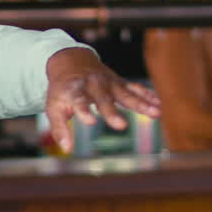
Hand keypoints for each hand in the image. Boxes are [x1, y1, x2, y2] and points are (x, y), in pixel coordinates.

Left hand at [44, 47, 160, 153]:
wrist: (71, 62)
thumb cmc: (62, 90)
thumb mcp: (53, 107)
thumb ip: (59, 129)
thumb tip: (67, 149)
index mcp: (73, 91)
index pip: (78, 101)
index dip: (84, 111)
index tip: (90, 122)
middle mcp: (92, 85)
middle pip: (103, 99)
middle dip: (112, 112)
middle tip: (121, 126)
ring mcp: (107, 82)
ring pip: (125, 93)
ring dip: (140, 103)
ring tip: (155, 113)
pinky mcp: (118, 82)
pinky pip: (134, 88)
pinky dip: (146, 95)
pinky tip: (158, 103)